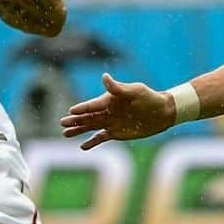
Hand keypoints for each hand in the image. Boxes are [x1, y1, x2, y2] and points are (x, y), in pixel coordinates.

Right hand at [60, 74, 175, 148]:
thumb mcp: (135, 91)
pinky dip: (92, 142)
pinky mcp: (116, 133)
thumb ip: (118, 88)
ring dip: (79, 131)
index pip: (93, 105)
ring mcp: (111, 123)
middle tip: (62, 123)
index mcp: (109, 100)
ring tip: (65, 134)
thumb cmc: (149, 98)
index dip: (82, 108)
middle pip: (88, 117)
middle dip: (75, 120)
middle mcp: (107, 111)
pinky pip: (101, 138)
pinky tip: (82, 146)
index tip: (71, 111)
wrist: (162, 113)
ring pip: (91, 127)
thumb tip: (104, 77)